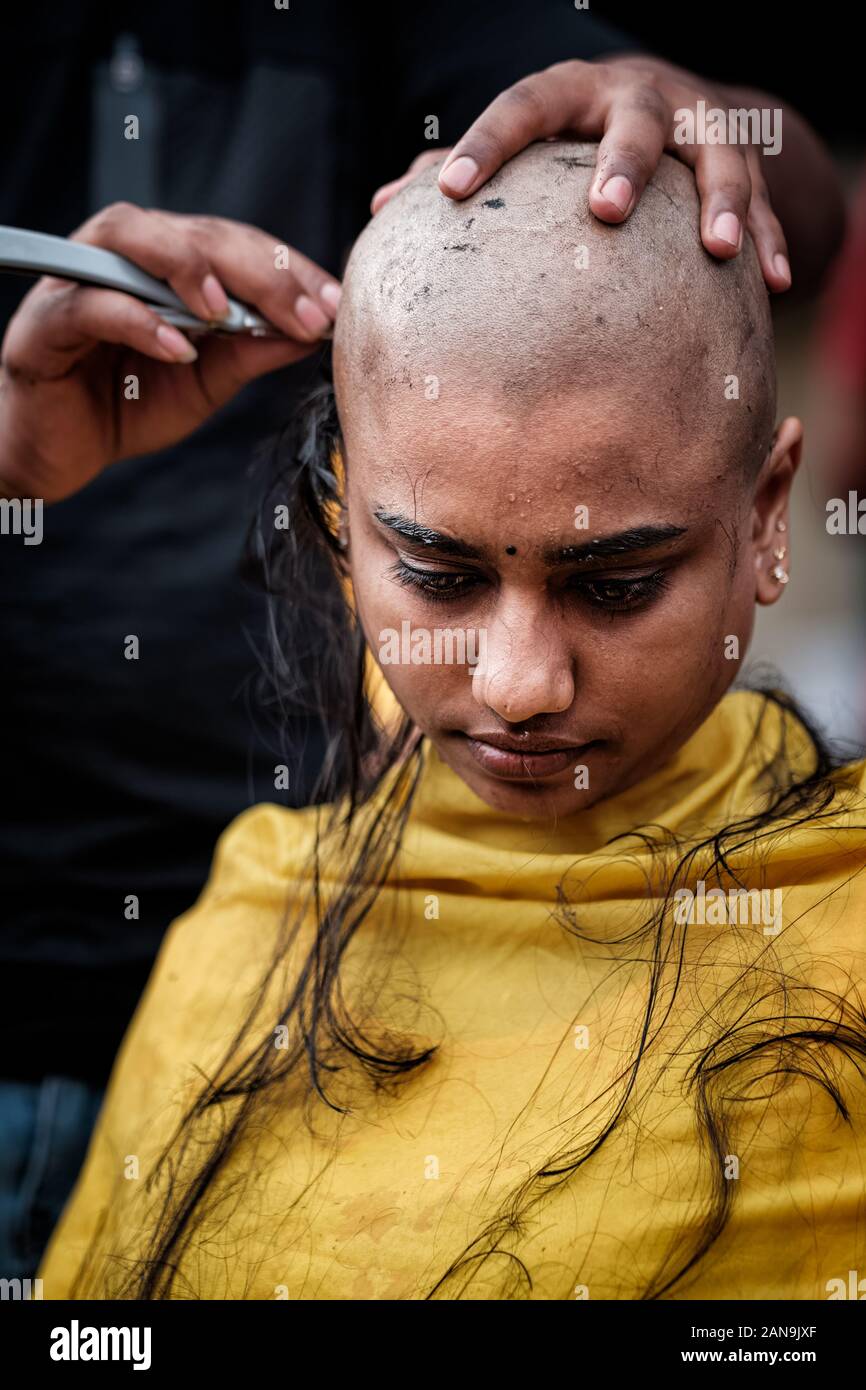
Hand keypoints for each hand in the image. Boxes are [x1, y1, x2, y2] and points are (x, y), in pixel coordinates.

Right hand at [0, 203, 341, 501]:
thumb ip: (250, 350)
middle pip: (193, 232)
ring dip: (186, 266)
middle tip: (305, 312)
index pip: (234, 245)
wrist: (59, 455)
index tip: (333, 304)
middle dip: (256, 270)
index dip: (286, 270)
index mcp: (166, 265)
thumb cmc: (127, 406)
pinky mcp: (44, 323)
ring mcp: (79, 280)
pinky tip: (177, 348)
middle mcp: (123, 258)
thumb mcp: (206, 381)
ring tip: (226, 309)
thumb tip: (312, 330)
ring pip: (131, 239)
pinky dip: (136, 321)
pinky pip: (90, 304)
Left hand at [371, 55, 790, 292]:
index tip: (448, 191)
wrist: (668, 107)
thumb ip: (460, 170)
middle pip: (635, 122)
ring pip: (717, 155)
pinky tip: (773, 283)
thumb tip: (377, 208)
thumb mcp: (527, 141)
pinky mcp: (741, 155)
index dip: (483, 145)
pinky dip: (770, 237)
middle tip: (607, 211)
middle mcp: (637, 97)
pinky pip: (764, 198)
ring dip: (720, 200)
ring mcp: (696, 124)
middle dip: (625, 164)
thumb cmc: (570, 138)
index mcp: (570, 91)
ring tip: (715, 250)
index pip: (522, 107)